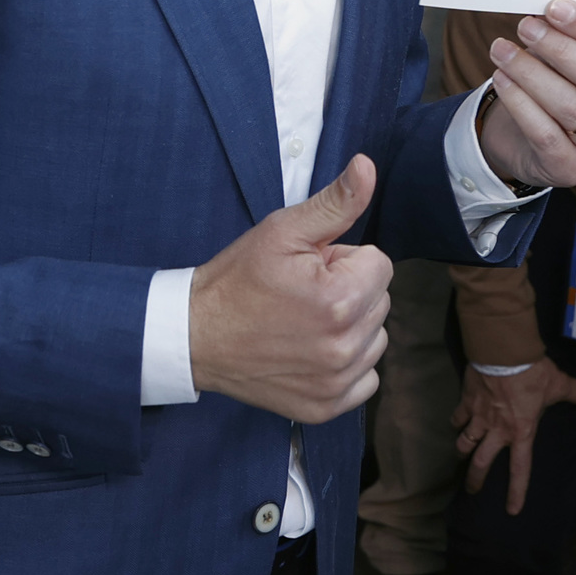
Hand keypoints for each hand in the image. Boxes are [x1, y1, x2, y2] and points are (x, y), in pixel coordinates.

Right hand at [188, 154, 392, 423]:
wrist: (195, 336)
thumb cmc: (238, 279)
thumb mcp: (283, 231)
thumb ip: (335, 202)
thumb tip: (367, 167)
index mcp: (340, 299)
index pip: (379, 264)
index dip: (342, 260)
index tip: (308, 269)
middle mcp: (345, 346)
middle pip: (380, 301)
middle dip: (348, 291)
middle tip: (302, 294)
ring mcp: (336, 382)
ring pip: (375, 338)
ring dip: (350, 327)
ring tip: (304, 322)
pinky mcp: (326, 407)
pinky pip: (366, 379)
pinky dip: (345, 365)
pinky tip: (310, 352)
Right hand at [454, 355, 575, 514]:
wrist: (504, 352)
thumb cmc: (533, 373)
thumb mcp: (559, 384)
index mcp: (521, 432)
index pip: (520, 469)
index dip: (516, 491)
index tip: (512, 510)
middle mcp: (497, 431)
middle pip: (481, 463)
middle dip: (475, 480)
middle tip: (472, 490)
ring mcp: (479, 417)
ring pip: (464, 443)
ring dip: (462, 451)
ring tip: (462, 455)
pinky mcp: (466, 402)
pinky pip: (457, 418)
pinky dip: (456, 422)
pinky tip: (456, 423)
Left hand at [475, 0, 575, 188]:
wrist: (536, 143)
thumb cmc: (564, 87)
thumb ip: (573, 38)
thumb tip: (549, 9)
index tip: (556, 6)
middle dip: (560, 48)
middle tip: (526, 25)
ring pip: (569, 105)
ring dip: (530, 72)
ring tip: (502, 49)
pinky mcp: (572, 169)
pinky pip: (544, 132)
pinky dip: (519, 101)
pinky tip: (502, 78)